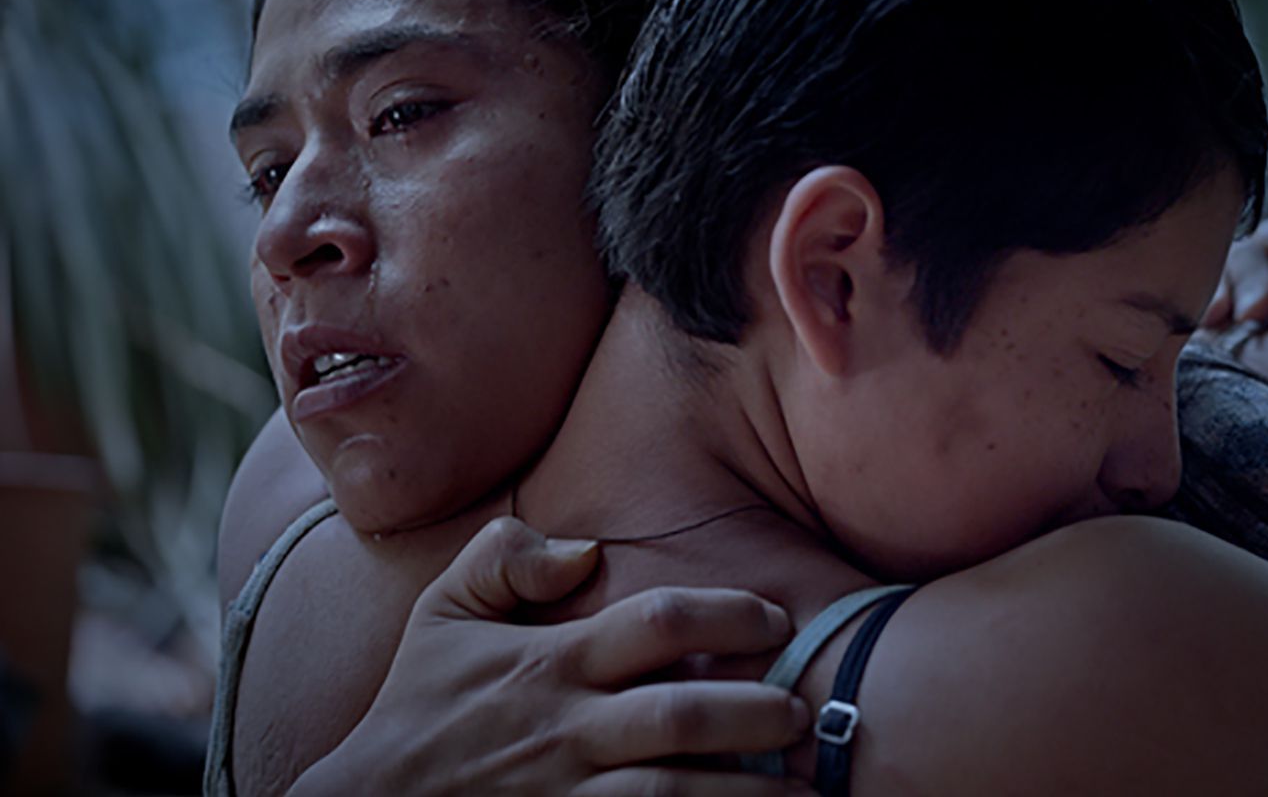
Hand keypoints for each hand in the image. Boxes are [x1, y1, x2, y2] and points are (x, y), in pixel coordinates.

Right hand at [291, 517, 808, 796]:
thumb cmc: (416, 708)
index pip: (656, 622)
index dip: (727, 614)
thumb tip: (587, 548)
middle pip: (679, 713)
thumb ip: (505, 560)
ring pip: (673, 793)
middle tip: (800, 713)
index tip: (775, 619)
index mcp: (547, 662)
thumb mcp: (441, 614)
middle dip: (754, 711)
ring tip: (799, 789)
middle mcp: (565, 728)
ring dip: (744, 792)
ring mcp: (566, 794)